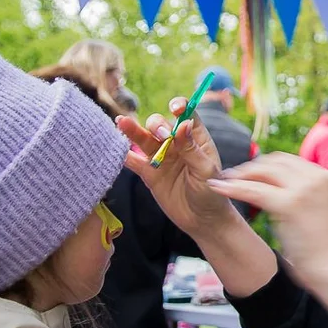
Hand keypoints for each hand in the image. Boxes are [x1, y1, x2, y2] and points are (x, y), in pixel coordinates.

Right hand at [117, 100, 237, 239]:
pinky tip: (115, 147)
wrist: (202, 220)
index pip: (186, 115)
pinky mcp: (148, 174)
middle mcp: (176, 144)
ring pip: (144, 139)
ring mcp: (161, 158)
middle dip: (157, 126)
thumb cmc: (211, 193)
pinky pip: (134, 161)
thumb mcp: (206, 171)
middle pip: (161, 125)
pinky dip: (124, 155)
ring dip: (133, 131)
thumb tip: (183, 124)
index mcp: (195, 139)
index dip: (179, 107)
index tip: (175, 108)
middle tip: (160, 136)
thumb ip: (192, 149)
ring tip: (121, 122)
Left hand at [208, 153, 327, 274]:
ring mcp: (305, 189)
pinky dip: (233, 188)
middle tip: (233, 175)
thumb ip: (309, 196)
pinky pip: (254, 190)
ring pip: (264, 171)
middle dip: (252, 167)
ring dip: (240, 174)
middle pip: (277, 161)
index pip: (292, 162)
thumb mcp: (325, 212)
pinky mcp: (289, 204)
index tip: (252, 172)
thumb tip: (281, 190)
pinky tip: (218, 188)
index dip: (268, 165)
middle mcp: (319, 177)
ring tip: (224, 181)